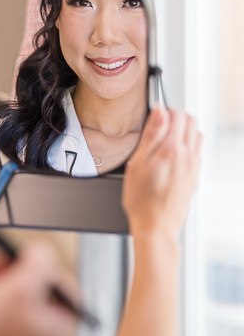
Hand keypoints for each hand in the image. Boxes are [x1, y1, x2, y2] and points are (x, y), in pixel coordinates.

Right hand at [122, 107, 202, 241]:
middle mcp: (187, 156)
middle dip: (177, 117)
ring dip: (185, 130)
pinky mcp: (194, 177)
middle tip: (161, 123)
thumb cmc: (141, 199)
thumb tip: (160, 111)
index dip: (166, 110)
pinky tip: (172, 154)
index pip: (179, 115)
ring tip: (167, 138)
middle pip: (191, 122)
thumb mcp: (138, 162)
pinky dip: (188, 145)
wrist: (156, 226)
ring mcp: (193, 167)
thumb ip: (151, 134)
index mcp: (172, 150)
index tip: (156, 115)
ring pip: (197, 136)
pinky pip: (196, 152)